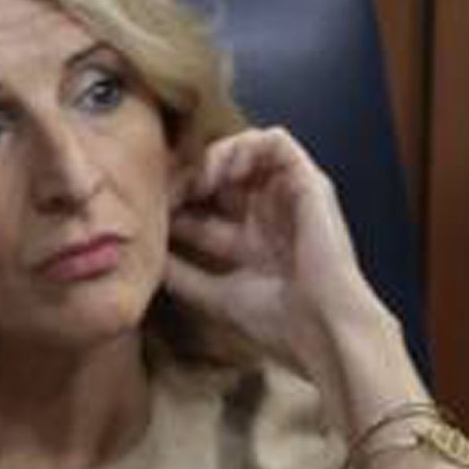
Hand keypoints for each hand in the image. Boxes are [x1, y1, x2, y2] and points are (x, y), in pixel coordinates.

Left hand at [162, 126, 377, 377]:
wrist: (322, 326)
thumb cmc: (278, 320)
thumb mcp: (215, 295)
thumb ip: (182, 275)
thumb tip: (146, 255)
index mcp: (251, 240)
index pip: (206, 204)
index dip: (176, 199)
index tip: (152, 208)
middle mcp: (269, 213)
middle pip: (222, 171)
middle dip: (190, 173)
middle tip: (167, 187)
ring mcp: (291, 195)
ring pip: (248, 148)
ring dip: (215, 155)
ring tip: (196, 179)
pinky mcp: (309, 181)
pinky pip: (276, 141)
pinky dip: (245, 146)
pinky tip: (222, 172)